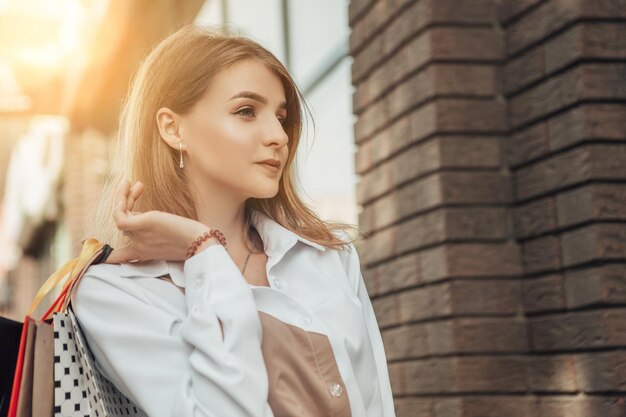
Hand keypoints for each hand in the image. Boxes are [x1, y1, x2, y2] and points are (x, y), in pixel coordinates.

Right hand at [103, 180, 218, 263]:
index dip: (107, 256)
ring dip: (122, 197)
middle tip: (136, 188)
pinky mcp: (143, 224)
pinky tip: (131, 185)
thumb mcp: (169, 238)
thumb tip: (138, 215)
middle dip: (126, 203)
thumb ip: (152, 231)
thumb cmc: (191, 241)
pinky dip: (121, 198)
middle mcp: (138, 246)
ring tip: (132, 183)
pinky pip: (120, 214)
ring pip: (119, 215)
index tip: (94, 249)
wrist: (200, 243)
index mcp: (144, 252)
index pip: (120, 258)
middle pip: (122, 224)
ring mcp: (139, 236)